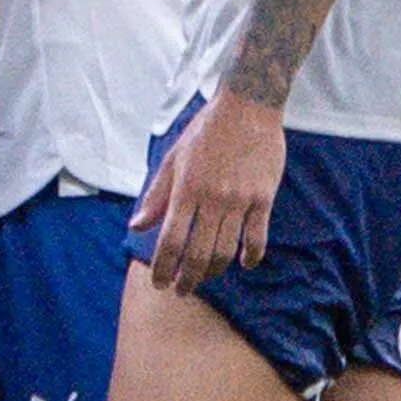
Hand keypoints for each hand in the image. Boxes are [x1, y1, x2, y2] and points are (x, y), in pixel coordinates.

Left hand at [131, 92, 284, 295]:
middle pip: (197, 251)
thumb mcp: (172, 160)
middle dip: (187, 277)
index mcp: (185, 189)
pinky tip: (243, 263)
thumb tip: (136, 226)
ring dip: (213, 270)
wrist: (247, 109)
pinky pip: (257, 235)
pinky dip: (250, 254)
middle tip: (181, 291)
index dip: (163, 266)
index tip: (159, 283)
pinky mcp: (263, 197)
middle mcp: (212, 198)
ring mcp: (240, 199)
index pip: (170, 239)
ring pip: (226, 248)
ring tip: (204, 279)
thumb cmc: (204, 133)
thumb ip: (155, 196)